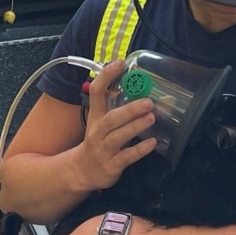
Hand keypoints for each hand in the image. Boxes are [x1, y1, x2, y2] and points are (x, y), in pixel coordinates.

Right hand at [73, 60, 157, 189]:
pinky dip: (140, 150)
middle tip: (148, 102)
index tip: (120, 63)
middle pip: (111, 119)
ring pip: (118, 137)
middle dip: (129, 110)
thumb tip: (146, 93)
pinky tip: (153, 143)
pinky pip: (126, 157)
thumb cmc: (98, 141)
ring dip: (135, 127)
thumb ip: (119, 109)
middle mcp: (98, 132)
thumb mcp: (102, 123)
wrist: (82, 171)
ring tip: (152, 118)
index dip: (106, 76)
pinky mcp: (111, 165)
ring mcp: (103, 149)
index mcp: (96, 117)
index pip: (96, 92)